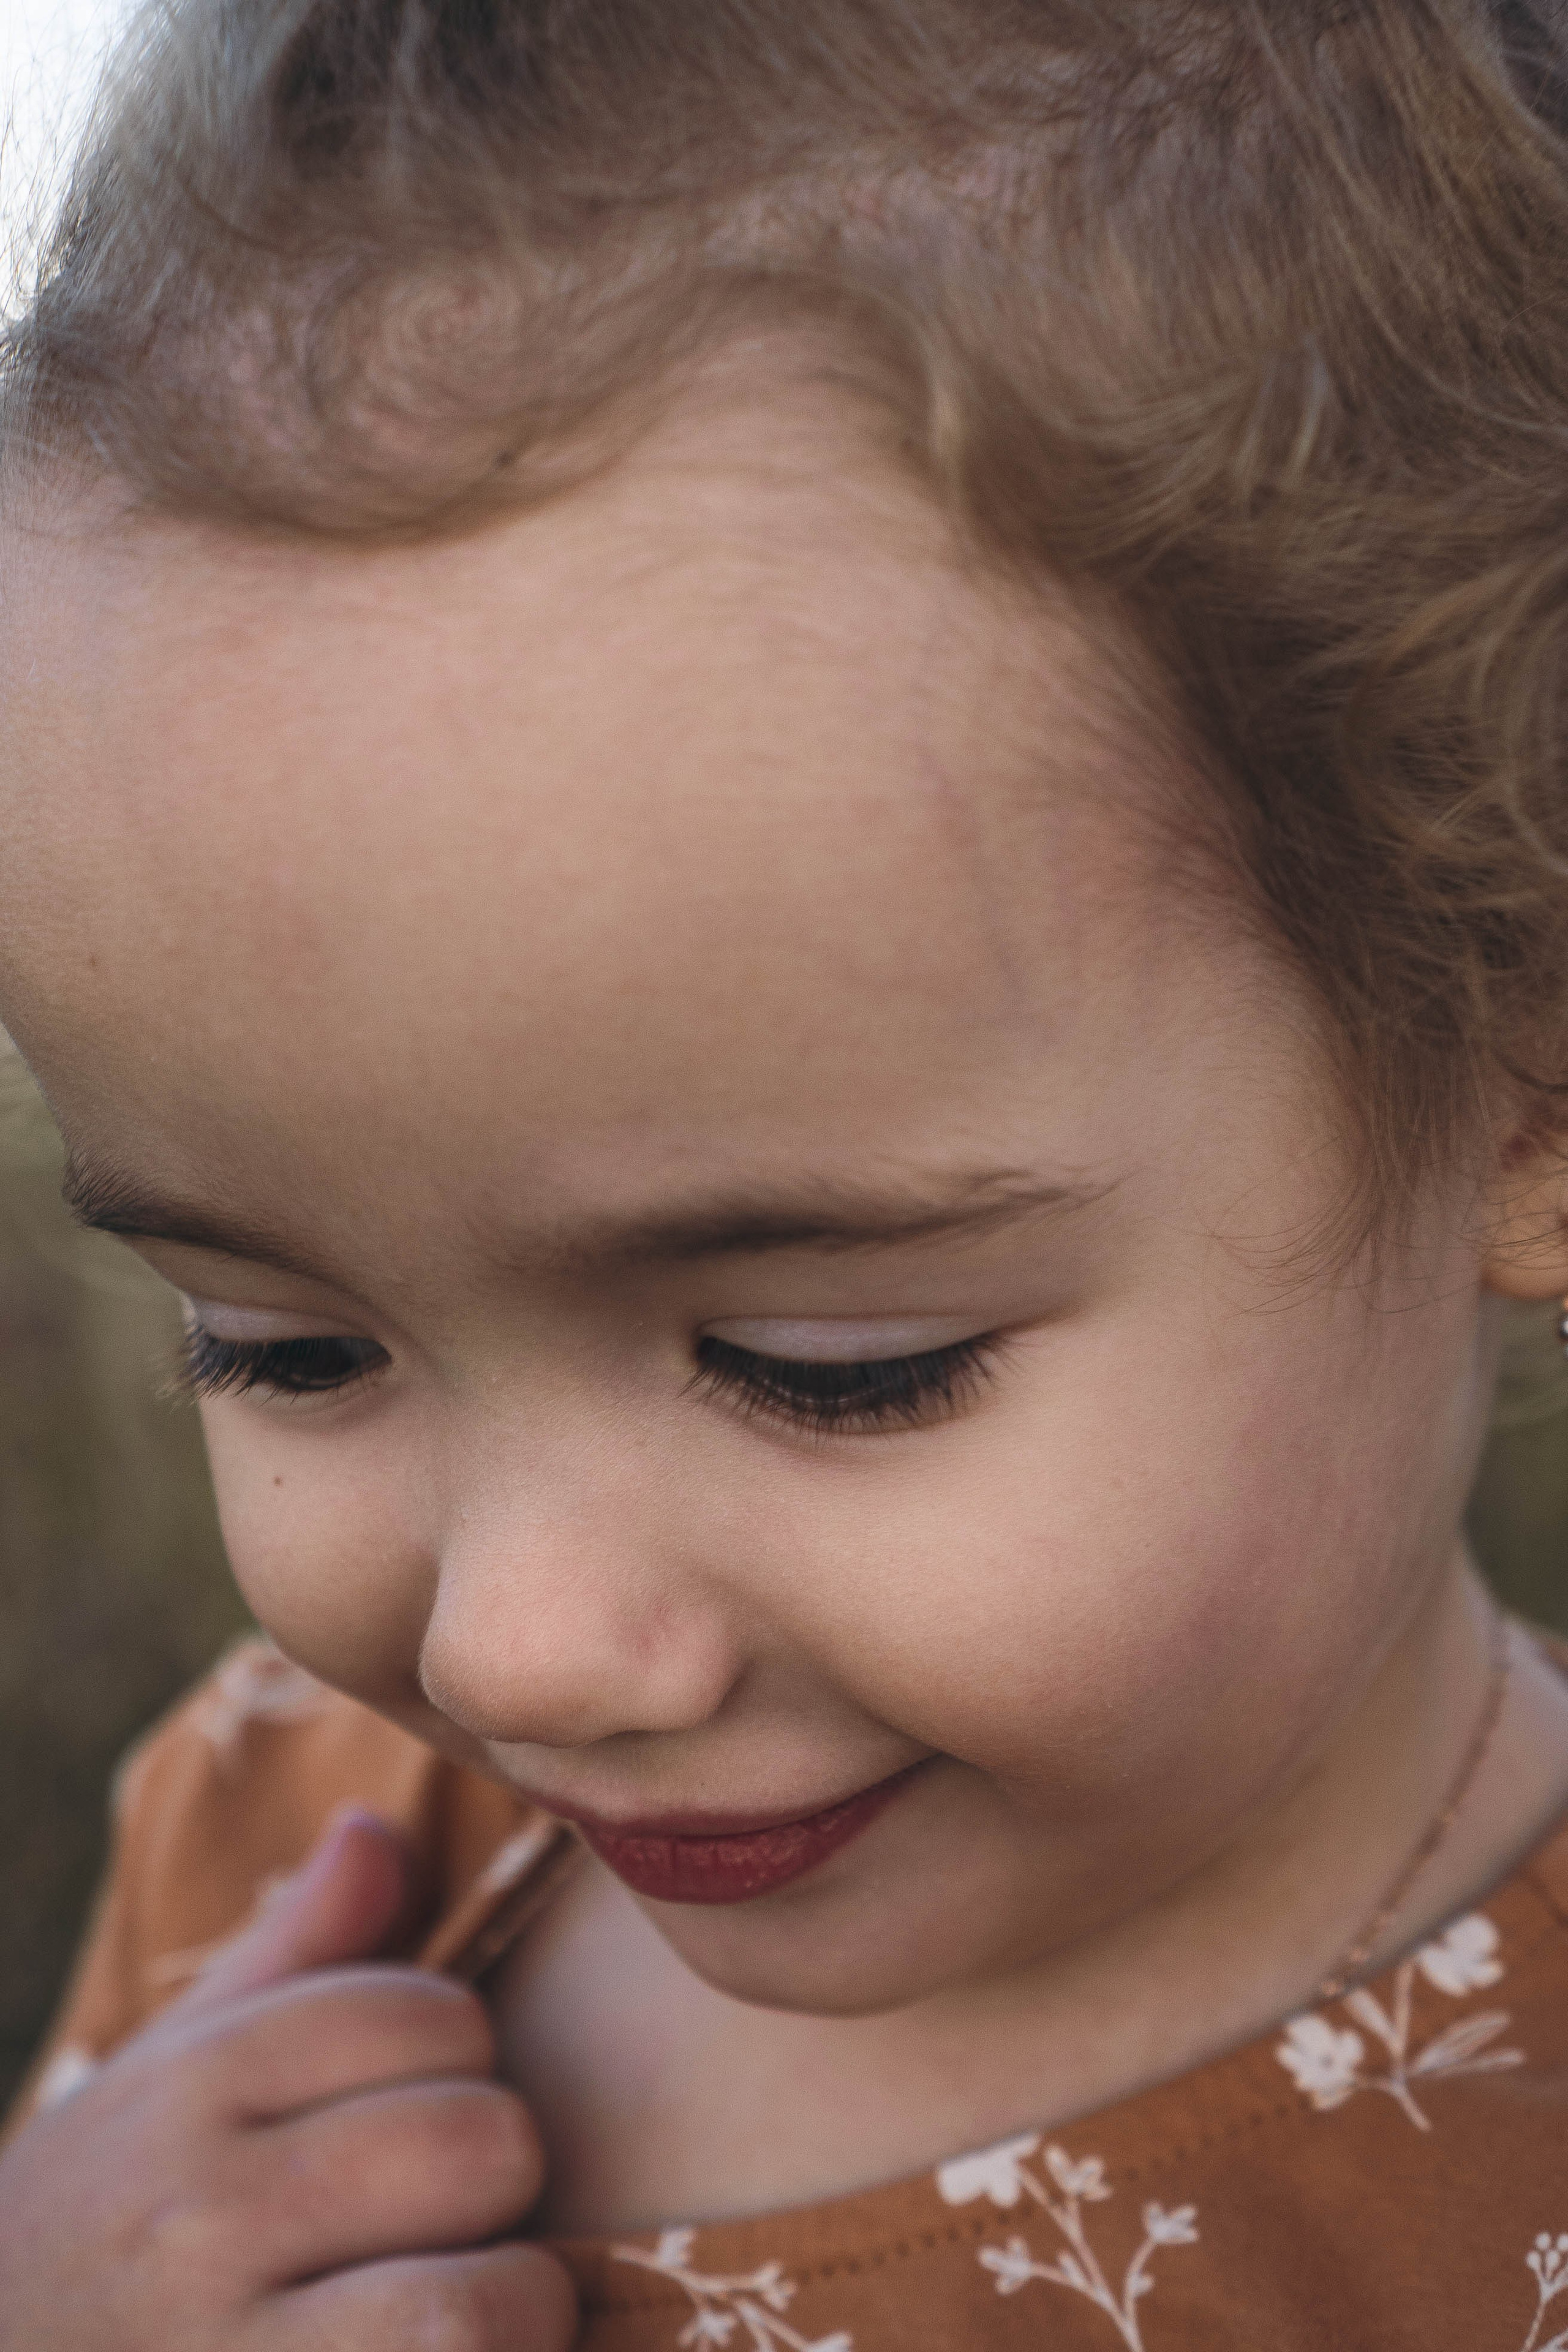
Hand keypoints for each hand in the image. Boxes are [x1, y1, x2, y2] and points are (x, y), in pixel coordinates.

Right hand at [0, 1809, 577, 2349]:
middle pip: (476, 2141)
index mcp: (191, 2089)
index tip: (415, 2112)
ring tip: (466, 2309)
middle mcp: (202, 2215)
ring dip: (515, 2307)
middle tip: (449, 2218)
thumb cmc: (99, 2242)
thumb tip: (378, 1830)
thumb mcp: (162, 2084)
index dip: (459, 2060)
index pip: (427, 2013)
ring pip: (481, 2300)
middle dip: (494, 2180)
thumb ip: (290, 1956)